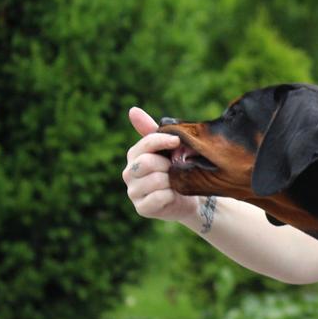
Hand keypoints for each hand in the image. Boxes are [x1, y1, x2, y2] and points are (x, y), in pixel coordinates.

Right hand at [123, 107, 198, 222]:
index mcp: (134, 155)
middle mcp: (129, 173)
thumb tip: (132, 110)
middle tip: (177, 169)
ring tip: (176, 183)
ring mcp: (133, 192)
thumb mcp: (169, 150)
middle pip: (148, 163)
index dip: (161, 141)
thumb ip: (153, 132)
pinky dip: (171, 195)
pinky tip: (174, 195)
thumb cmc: (178, 170)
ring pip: (155, 180)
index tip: (177, 141)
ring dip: (172, 181)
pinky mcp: (142, 208)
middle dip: (168, 165)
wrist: (189, 199)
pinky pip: (159, 198)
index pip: (145, 144)